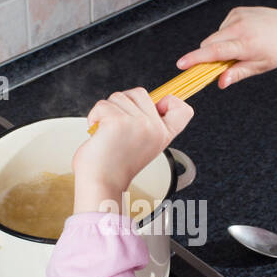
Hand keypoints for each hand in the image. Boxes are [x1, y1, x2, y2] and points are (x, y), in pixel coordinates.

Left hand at [72, 87, 193, 199]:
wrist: (101, 184)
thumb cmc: (114, 167)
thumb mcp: (142, 144)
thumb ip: (147, 124)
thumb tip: (140, 102)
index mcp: (163, 135)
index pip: (182, 109)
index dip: (171, 101)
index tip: (158, 106)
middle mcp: (155, 128)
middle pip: (140, 93)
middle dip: (123, 104)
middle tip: (118, 127)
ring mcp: (138, 124)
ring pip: (118, 96)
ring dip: (106, 111)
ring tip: (107, 133)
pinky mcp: (118, 122)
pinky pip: (102, 105)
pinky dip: (94, 117)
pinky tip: (98, 133)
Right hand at [175, 6, 276, 88]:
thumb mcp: (260, 67)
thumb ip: (238, 73)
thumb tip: (221, 82)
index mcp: (247, 44)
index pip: (215, 52)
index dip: (196, 59)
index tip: (181, 64)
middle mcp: (240, 27)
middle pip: (209, 43)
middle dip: (207, 55)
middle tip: (221, 65)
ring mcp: (238, 16)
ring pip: (215, 36)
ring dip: (220, 45)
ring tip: (240, 48)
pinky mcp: (237, 11)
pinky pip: (222, 27)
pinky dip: (226, 35)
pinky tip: (242, 36)